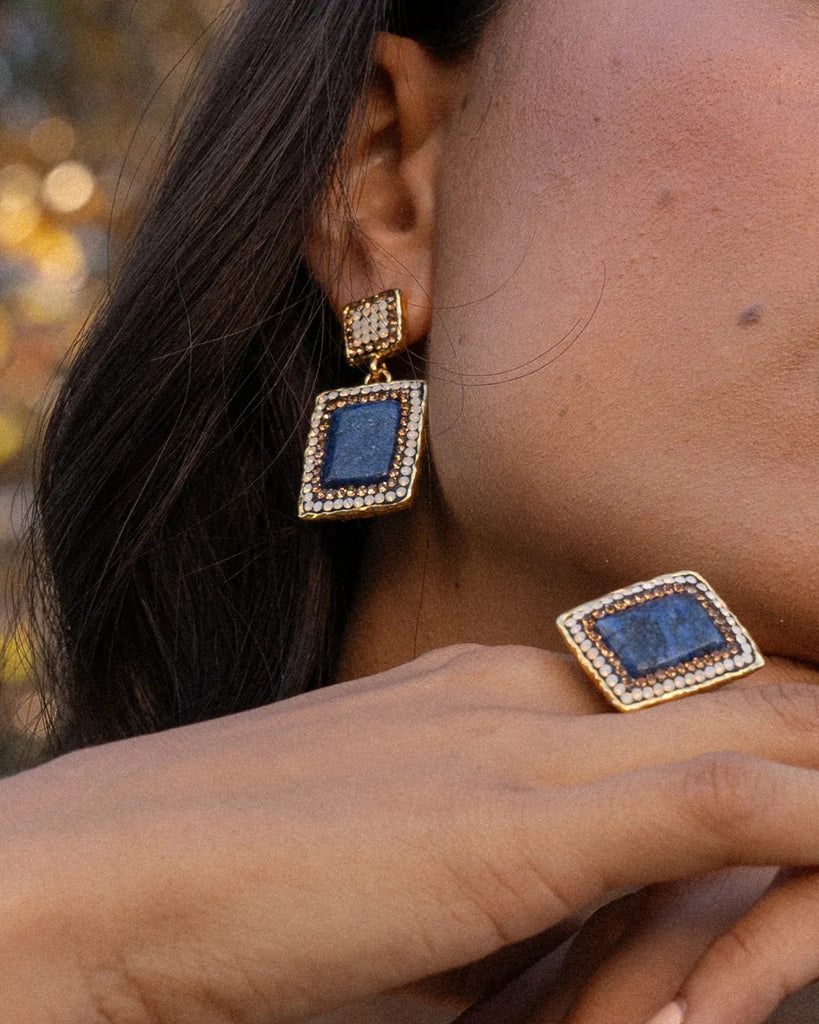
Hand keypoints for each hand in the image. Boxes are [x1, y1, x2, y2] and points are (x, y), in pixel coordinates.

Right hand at [1, 644, 818, 1023]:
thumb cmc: (253, 891)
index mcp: (502, 696)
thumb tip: (633, 942)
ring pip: (758, 732)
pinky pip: (727, 796)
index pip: (696, 690)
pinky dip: (808, 826)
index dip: (791, 728)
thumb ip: (537, 883)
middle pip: (747, 690)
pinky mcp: (525, 810)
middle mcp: (527, 690)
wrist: (112, 881)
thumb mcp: (432, 880)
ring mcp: (529, 736)